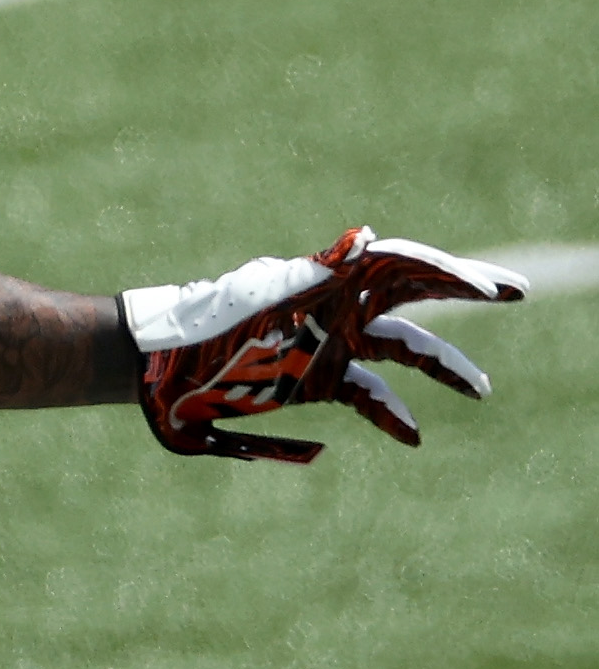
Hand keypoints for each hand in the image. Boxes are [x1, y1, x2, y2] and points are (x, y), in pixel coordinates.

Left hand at [123, 227, 526, 462]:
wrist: (151, 365)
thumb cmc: (201, 325)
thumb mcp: (257, 297)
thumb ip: (312, 273)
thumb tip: (369, 235)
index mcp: (328, 283)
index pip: (402, 266)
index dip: (450, 272)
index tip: (491, 288)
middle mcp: (336, 309)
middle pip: (415, 297)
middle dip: (466, 292)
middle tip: (517, 293)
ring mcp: (327, 345)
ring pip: (401, 352)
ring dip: (444, 368)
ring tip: (481, 389)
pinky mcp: (310, 383)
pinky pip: (364, 396)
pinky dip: (391, 413)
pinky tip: (414, 433)